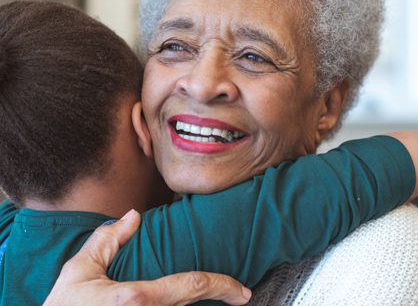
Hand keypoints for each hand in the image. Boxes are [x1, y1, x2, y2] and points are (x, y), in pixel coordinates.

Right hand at [43, 209, 251, 305]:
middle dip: (219, 297)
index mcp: (136, 297)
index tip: (242, 290)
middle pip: (194, 304)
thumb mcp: (80, 271)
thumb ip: (108, 240)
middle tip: (239, 295)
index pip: (191, 285)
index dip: (222, 285)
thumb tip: (135, 215)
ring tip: (219, 297)